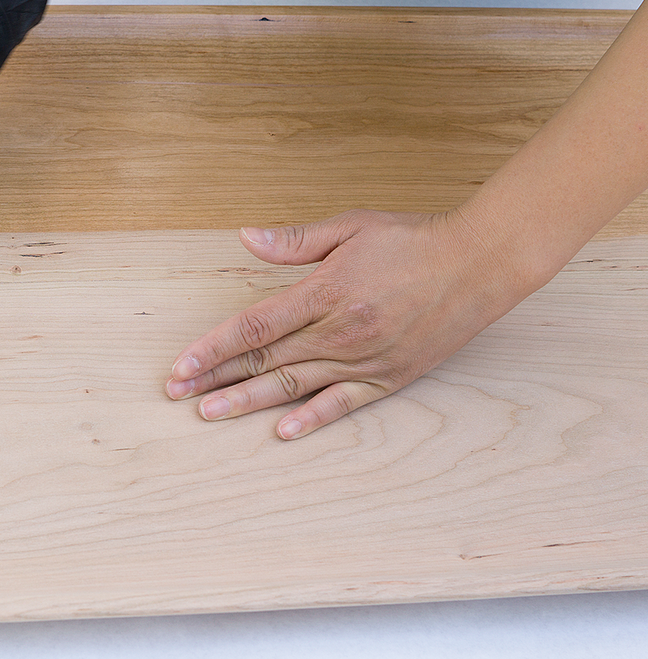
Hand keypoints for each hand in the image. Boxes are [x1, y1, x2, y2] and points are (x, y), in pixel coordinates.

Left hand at [166, 209, 541, 439]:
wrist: (481, 262)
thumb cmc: (412, 240)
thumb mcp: (350, 227)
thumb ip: (294, 242)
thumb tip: (244, 237)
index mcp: (326, 292)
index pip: (254, 327)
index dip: (212, 348)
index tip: (181, 366)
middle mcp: (341, 332)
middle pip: (265, 360)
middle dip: (216, 378)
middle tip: (177, 395)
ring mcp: (365, 359)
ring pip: (294, 386)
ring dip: (248, 402)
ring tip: (209, 414)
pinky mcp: (389, 377)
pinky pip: (343, 404)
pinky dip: (312, 419)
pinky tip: (281, 431)